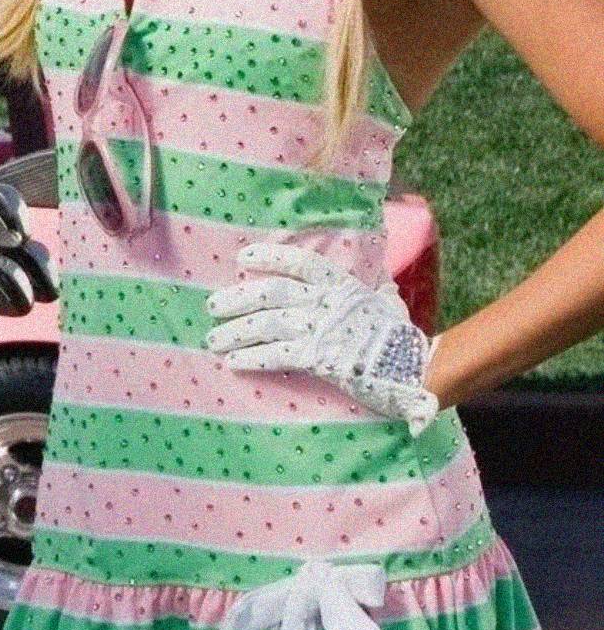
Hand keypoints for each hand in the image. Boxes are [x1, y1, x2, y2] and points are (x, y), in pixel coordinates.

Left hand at [204, 242, 441, 435]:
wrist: (417, 372)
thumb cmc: (402, 341)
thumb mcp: (390, 304)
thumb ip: (378, 289)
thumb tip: (380, 279)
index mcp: (344, 286)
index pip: (301, 262)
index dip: (270, 257)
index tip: (243, 258)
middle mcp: (328, 303)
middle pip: (272, 293)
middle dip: (237, 299)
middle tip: (212, 306)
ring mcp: (323, 330)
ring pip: (267, 324)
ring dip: (236, 332)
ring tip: (214, 340)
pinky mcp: (320, 359)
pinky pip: (277, 355)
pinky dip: (252, 357)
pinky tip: (234, 362)